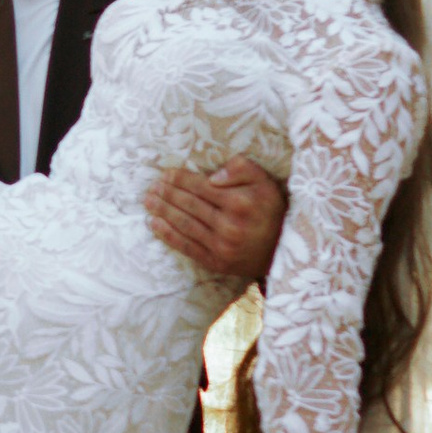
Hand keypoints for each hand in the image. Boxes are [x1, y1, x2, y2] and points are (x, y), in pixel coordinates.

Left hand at [145, 156, 284, 288]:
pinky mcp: (216, 262)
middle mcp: (229, 225)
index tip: (164, 174)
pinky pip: (187, 246)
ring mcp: (221, 246)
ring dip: (162, 211)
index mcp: (240, 202)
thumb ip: (241, 169)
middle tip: (151, 186)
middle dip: (167, 194)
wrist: (283, 250)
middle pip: (189, 205)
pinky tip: (154, 224)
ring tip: (148, 201)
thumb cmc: (271, 210)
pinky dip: (168, 235)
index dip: (179, 179)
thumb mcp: (264, 182)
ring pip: (184, 224)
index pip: (200, 187)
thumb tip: (213, 176)